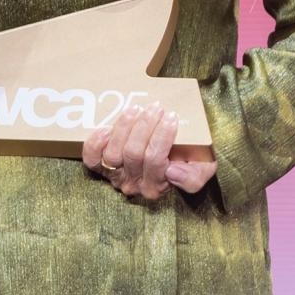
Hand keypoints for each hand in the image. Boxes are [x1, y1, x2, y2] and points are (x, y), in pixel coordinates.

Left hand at [82, 100, 217, 199]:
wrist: (174, 152)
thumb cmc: (189, 158)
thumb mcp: (203, 169)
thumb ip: (193, 177)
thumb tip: (172, 172)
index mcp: (158, 187)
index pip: (156, 162)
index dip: (162, 137)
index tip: (171, 116)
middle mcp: (134, 185)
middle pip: (134, 154)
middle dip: (145, 126)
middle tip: (156, 107)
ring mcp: (115, 175)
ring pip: (114, 154)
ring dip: (124, 127)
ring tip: (137, 109)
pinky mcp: (100, 165)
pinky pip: (91, 158)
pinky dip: (95, 143)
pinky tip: (106, 128)